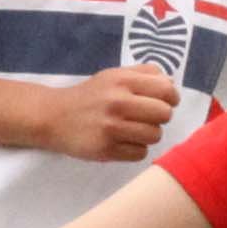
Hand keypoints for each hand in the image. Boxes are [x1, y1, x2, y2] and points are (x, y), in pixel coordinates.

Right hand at [45, 65, 180, 161]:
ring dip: (148, 134)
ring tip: (133, 130)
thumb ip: (143, 74)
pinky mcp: (106, 150)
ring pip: (155, 136)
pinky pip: (140, 153)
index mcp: (122, 81)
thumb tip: (171, 82)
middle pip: (164, 114)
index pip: (165, 89)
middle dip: (160, 117)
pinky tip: (122, 141)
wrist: (54, 117)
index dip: (170, 97)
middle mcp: (117, 103)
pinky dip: (135, 149)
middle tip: (146, 117)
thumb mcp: (113, 76)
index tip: (164, 101)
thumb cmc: (90, 95)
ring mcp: (111, 128)